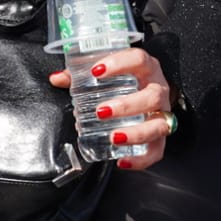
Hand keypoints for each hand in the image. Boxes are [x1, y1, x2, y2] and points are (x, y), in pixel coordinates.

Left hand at [49, 47, 173, 170]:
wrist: (150, 89)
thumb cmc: (127, 78)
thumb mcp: (108, 71)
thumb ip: (80, 74)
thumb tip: (57, 78)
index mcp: (146, 68)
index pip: (138, 59)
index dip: (119, 64)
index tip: (96, 72)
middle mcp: (158, 89)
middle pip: (152, 96)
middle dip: (127, 105)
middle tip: (101, 111)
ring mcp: (163, 113)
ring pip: (159, 125)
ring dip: (137, 133)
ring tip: (114, 137)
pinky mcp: (161, 135)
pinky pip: (157, 150)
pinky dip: (142, 159)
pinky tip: (123, 161)